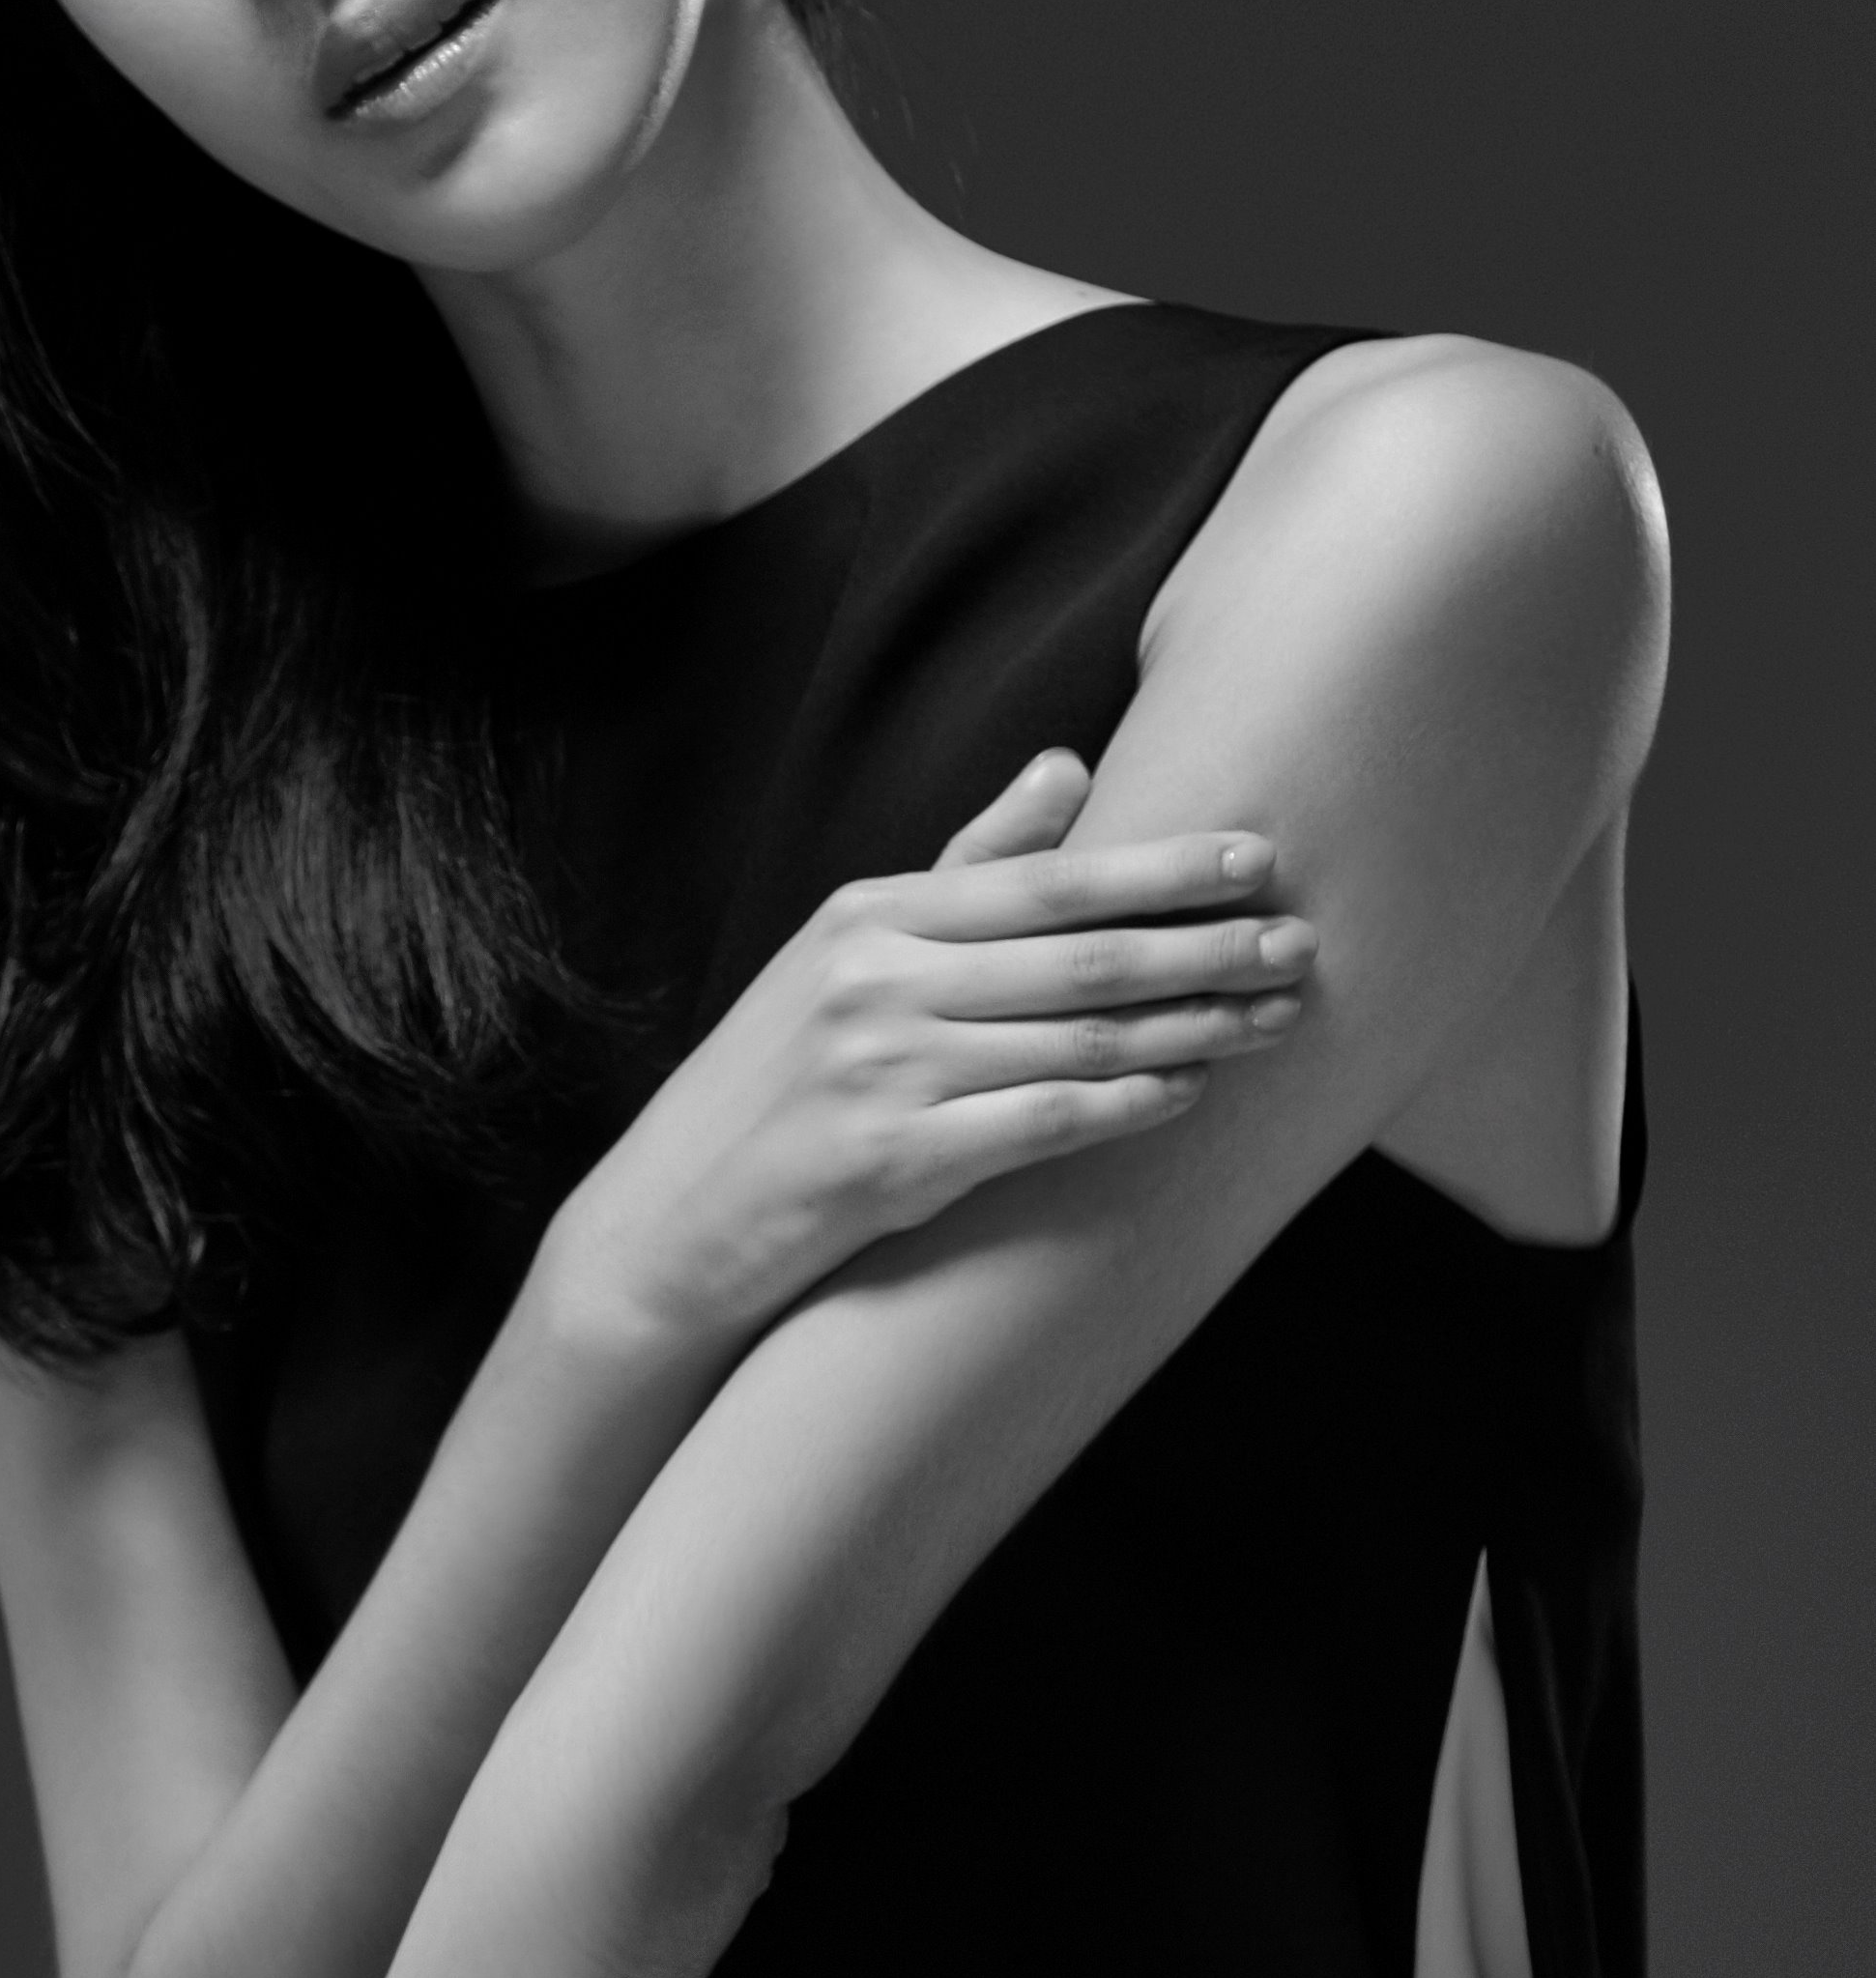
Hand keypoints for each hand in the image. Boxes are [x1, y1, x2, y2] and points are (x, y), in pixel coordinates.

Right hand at [543, 749, 1313, 1360]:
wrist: (675, 1213)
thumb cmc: (785, 1076)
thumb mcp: (852, 950)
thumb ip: (967, 864)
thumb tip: (1067, 764)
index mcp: (874, 913)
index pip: (1047, 878)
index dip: (1162, 867)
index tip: (1258, 856)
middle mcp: (878, 978)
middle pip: (1080, 955)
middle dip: (1206, 948)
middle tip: (1302, 945)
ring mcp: (884, 1069)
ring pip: (1077, 1038)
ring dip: (1191, 1030)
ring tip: (1273, 1022)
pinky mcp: (892, 1160)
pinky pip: (1039, 1123)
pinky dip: (1122, 1105)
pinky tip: (1184, 1095)